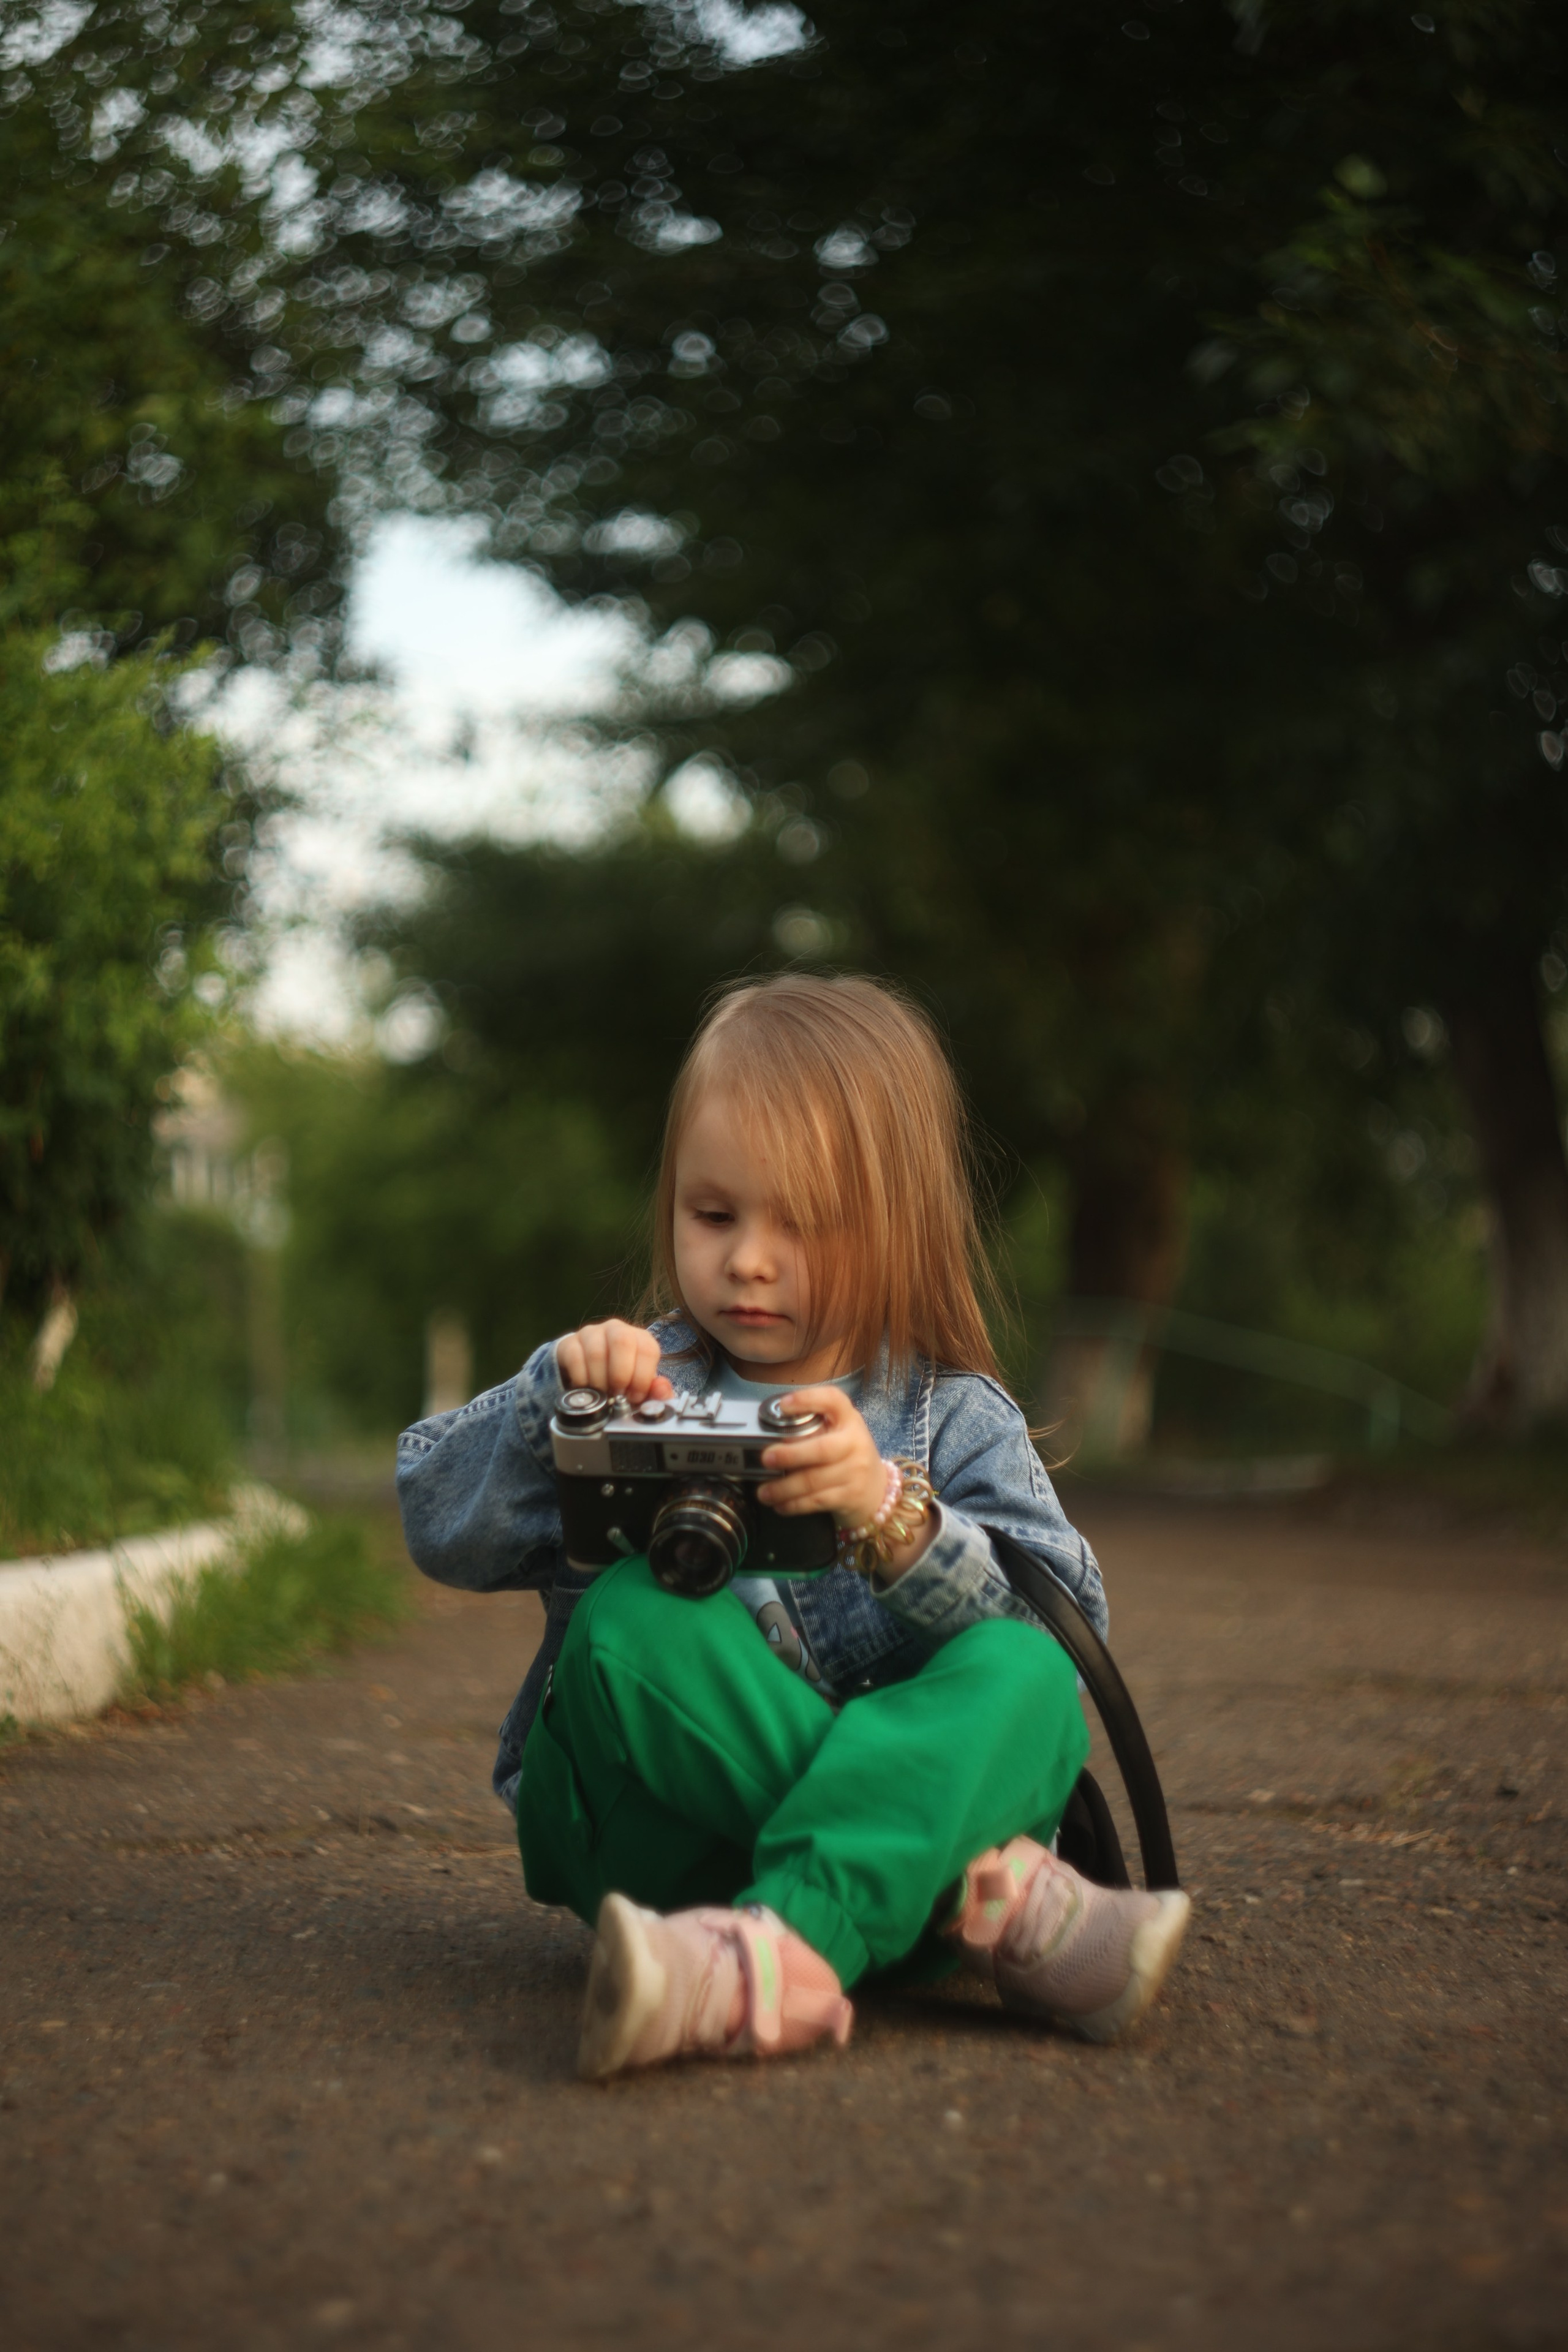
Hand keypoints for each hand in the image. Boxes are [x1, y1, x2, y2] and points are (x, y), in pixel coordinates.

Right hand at [555, 1320, 672, 1409]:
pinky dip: (581, 1379)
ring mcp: (592, 1333)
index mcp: (640, 1338)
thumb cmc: (619, 1378)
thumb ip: (655, 1392)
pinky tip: (586, 1389)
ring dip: (600, 1381)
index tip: (635, 1396)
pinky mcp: (570, 1342)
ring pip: (596, 1352)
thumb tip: (663, 1390)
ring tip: (602, 1394)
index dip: (642, 1377)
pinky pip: (574, 1358)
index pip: (648, 1349)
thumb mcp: (640, 1386)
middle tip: (617, 1394)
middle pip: (622, 1341)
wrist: (587, 1371)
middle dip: (621, 1375)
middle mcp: (617, 1329)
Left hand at [758, 1388, 937, 1580]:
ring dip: (783, 1488)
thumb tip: (769, 1437)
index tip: (783, 1404)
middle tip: (766, 1458)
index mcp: (849, 1420)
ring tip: (763, 1492)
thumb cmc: (848, 1458)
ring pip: (813, 1480)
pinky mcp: (851, 1496)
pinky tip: (780, 1506)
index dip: (808, 1399)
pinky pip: (816, 1500)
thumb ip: (813, 1430)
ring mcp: (856, 1471)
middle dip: (790, 1455)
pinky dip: (794, 1505)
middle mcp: (856, 1442)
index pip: (833, 1400)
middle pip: (821, 1449)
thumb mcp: (838, 1436)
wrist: (878, 1491)